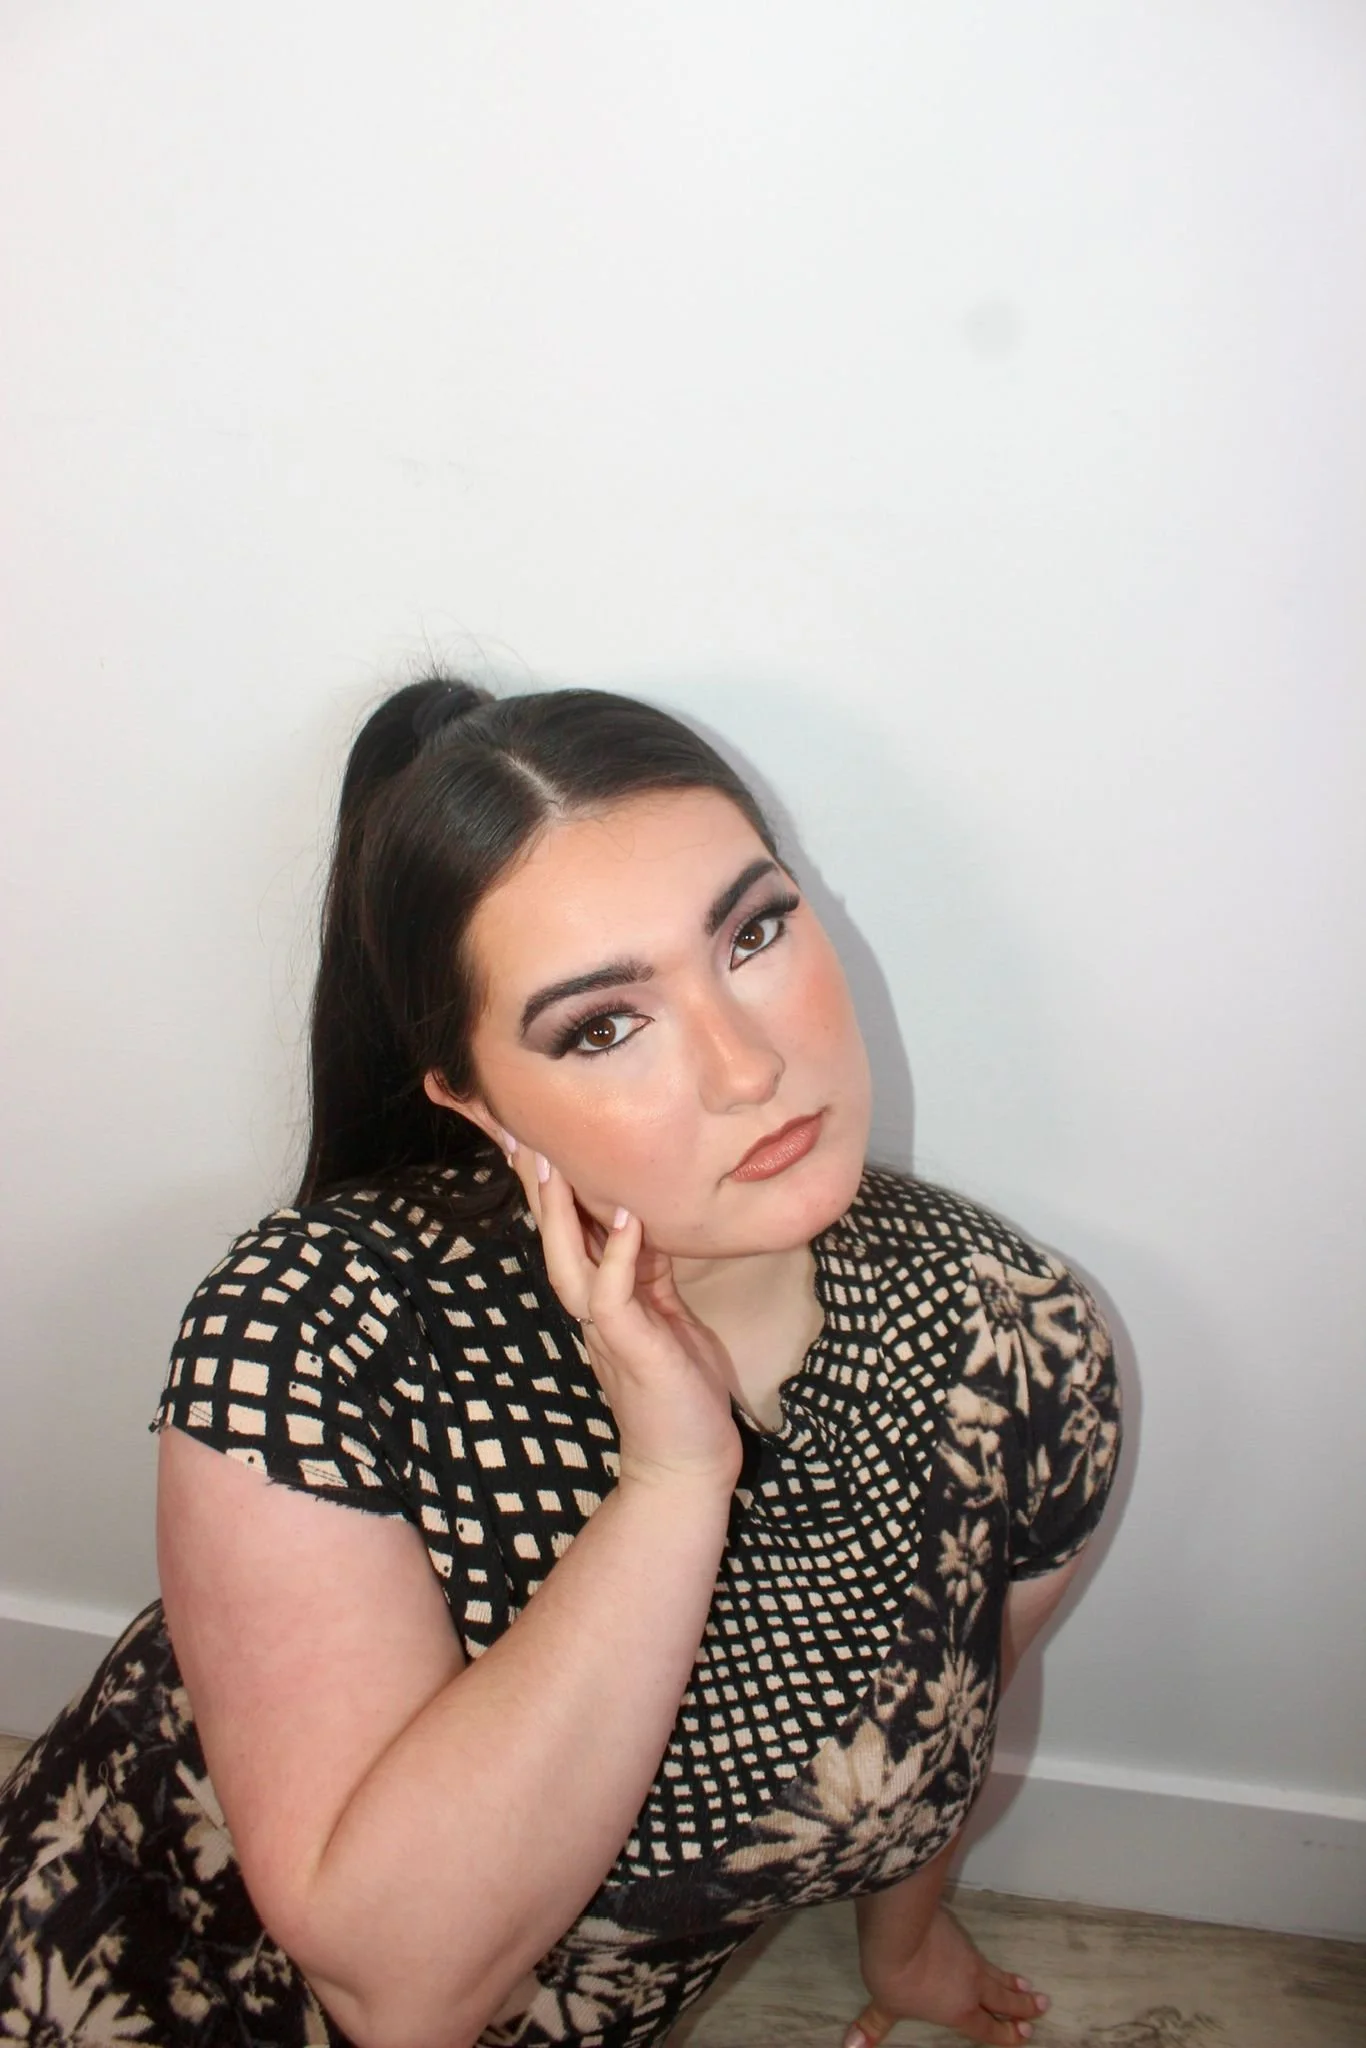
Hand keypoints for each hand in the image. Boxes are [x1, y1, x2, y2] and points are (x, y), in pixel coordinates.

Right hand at [503, 1141, 742, 1496]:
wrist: (689, 1460)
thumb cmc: (681, 1386)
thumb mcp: (664, 1309)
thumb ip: (645, 1267)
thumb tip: (636, 1216)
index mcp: (600, 1296)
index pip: (565, 1231)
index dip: (546, 1185)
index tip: (529, 1132)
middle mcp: (592, 1308)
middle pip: (550, 1239)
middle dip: (533, 1187)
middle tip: (515, 1129)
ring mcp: (607, 1330)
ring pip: (566, 1265)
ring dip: (557, 1216)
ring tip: (551, 1164)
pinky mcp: (631, 1348)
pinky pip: (612, 1297)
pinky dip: (617, 1257)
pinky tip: (624, 1219)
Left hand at [847, 1906, 1047, 2046]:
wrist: (901, 1932)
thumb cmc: (895, 1977)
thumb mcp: (884, 2006)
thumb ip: (874, 2026)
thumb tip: (852, 2046)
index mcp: (960, 2010)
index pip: (988, 2027)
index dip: (1007, 2033)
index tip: (1025, 2033)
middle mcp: (971, 1985)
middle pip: (1003, 1998)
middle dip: (1023, 2006)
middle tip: (1043, 2005)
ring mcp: (968, 1955)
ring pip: (996, 1973)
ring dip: (1012, 1982)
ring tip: (1028, 1985)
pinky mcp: (959, 1931)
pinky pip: (981, 1952)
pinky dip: (991, 1961)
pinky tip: (986, 1957)